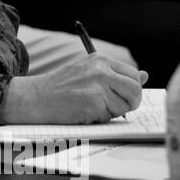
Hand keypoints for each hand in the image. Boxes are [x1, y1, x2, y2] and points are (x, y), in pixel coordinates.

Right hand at [2, 55, 148, 124]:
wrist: (35, 97)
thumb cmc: (61, 87)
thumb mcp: (89, 73)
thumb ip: (116, 75)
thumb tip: (144, 76)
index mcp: (101, 60)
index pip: (133, 75)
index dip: (131, 90)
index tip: (121, 96)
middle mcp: (101, 70)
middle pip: (135, 90)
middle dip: (130, 103)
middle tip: (113, 107)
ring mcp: (97, 87)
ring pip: (123, 107)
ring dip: (111, 113)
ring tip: (90, 106)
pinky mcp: (92, 103)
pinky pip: (109, 117)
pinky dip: (98, 119)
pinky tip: (82, 112)